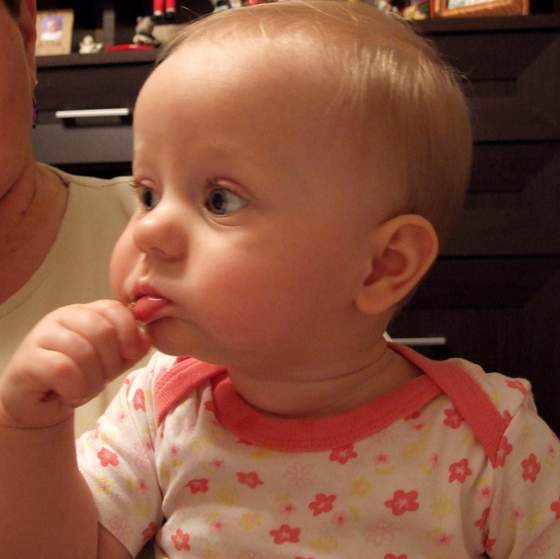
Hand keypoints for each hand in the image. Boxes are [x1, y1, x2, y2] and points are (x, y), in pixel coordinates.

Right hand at [0, 300, 150, 429]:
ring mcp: (42, 335)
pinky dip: (75, 388)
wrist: (39, 403)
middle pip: (103, 332)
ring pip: (84, 352)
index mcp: (86, 312)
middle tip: (103, 379)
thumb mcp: (112, 361)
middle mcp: (63, 317)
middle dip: (111, 363)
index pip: (115, 308)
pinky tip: (70, 394)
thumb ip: (132, 348)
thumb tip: (147, 338)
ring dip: (93, 380)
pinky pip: (63, 370)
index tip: (130, 354)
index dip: (129, 332)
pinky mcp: (29, 359)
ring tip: (85, 388)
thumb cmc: (79, 376)